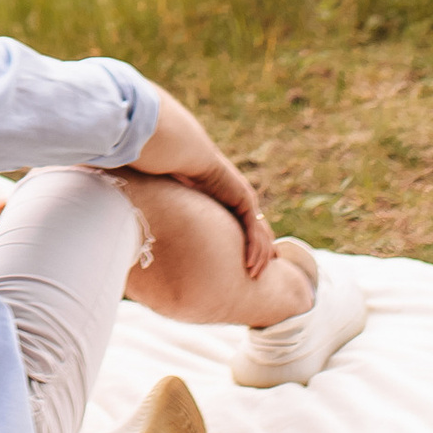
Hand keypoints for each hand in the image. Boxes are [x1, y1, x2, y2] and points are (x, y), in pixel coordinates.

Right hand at [183, 144, 273, 280]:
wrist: (188, 155)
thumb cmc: (181, 172)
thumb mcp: (187, 198)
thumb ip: (187, 210)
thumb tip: (168, 221)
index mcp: (233, 198)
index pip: (250, 225)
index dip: (255, 244)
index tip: (256, 262)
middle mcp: (244, 199)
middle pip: (260, 233)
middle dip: (263, 254)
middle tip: (260, 275)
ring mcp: (247, 200)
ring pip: (259, 235)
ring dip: (259, 258)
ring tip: (253, 276)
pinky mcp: (244, 201)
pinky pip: (252, 231)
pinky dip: (253, 249)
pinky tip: (250, 265)